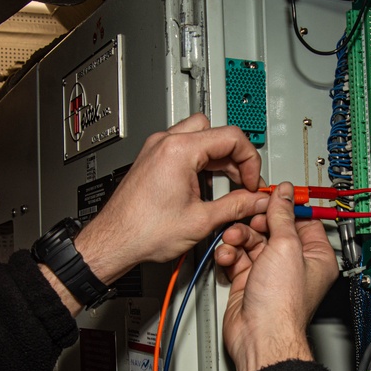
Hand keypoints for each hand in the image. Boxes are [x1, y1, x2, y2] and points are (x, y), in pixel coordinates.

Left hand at [73, 114, 267, 286]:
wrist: (115, 240)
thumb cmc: (143, 231)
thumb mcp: (201, 220)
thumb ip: (236, 206)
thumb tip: (256, 201)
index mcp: (179, 150)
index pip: (231, 136)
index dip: (249, 159)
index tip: (251, 181)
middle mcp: (165, 143)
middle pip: (214, 130)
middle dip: (233, 155)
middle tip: (241, 180)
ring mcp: (156, 149)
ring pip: (198, 135)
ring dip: (216, 156)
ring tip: (225, 184)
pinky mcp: (151, 159)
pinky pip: (182, 147)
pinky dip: (199, 160)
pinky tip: (204, 186)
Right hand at [215, 182, 338, 370]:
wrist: (258, 334)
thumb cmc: (281, 303)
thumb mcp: (285, 246)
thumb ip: (282, 215)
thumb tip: (285, 193)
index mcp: (315, 255)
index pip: (302, 220)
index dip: (285, 206)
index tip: (271, 195)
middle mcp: (293, 263)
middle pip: (272, 228)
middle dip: (255, 223)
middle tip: (247, 219)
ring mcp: (270, 272)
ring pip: (251, 241)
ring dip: (239, 237)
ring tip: (234, 240)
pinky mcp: (248, 281)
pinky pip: (237, 257)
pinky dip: (230, 254)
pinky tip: (228, 256)